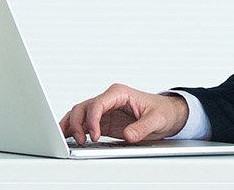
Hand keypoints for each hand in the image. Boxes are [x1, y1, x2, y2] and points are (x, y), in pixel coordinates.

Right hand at [58, 83, 188, 144]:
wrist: (167, 114)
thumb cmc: (162, 111)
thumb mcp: (157, 119)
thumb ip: (142, 127)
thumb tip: (128, 135)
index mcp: (119, 93)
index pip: (98, 103)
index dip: (92, 119)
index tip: (94, 135)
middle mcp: (108, 100)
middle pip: (83, 107)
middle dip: (77, 123)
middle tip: (81, 141)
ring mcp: (104, 111)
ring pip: (79, 114)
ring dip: (71, 125)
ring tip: (66, 139)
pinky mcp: (103, 121)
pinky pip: (84, 123)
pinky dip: (74, 129)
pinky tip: (69, 137)